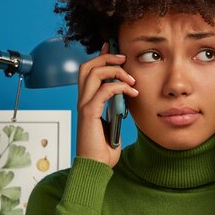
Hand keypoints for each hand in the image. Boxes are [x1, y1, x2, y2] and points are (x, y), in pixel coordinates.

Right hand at [76, 43, 138, 166]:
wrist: (95, 167)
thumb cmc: (102, 150)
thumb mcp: (112, 124)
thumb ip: (115, 111)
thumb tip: (125, 100)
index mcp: (87, 102)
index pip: (89, 71)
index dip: (100, 56)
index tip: (113, 48)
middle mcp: (83, 101)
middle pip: (87, 66)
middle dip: (106, 57)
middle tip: (123, 58)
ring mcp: (84, 106)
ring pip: (93, 74)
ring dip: (115, 71)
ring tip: (131, 78)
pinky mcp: (89, 113)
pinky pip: (103, 91)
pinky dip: (119, 87)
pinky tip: (131, 92)